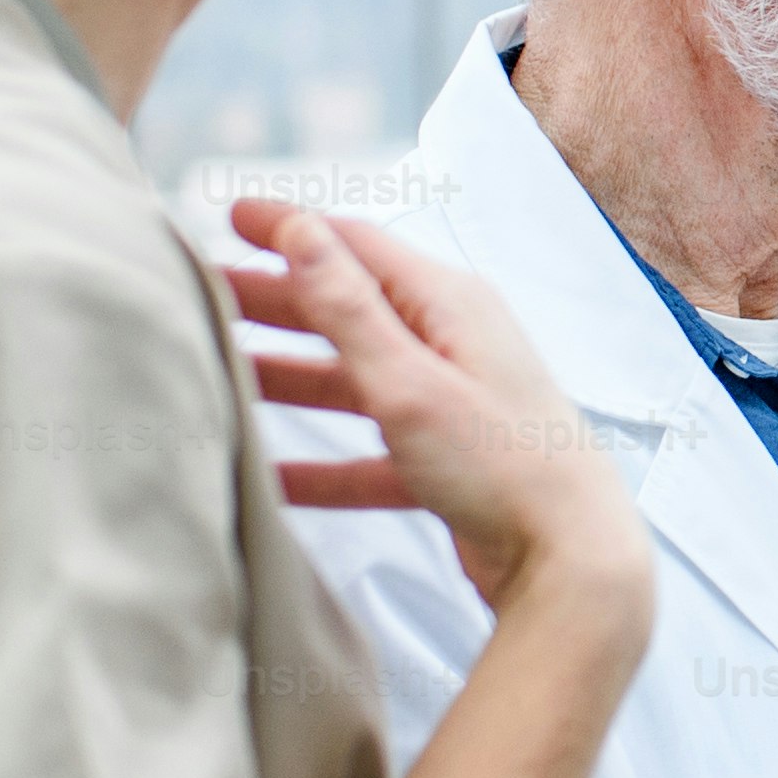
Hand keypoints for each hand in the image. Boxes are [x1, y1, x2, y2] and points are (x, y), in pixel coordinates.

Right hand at [231, 199, 645, 623]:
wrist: (571, 561)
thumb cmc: (502, 464)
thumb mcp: (410, 381)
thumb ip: (349, 309)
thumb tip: (303, 230)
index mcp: (452, 306)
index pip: (357, 246)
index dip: (292, 228)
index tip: (231, 216)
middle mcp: (455, 345)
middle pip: (349, 311)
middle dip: (276, 302)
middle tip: (206, 297)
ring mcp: (453, 405)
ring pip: (354, 382)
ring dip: (289, 377)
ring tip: (222, 374)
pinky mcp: (449, 465)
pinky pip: (369, 455)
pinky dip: (321, 465)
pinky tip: (270, 480)